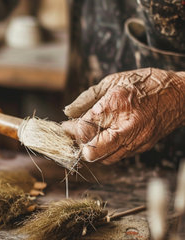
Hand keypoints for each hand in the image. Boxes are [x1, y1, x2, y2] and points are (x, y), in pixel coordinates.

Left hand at [62, 68, 184, 163]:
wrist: (180, 96)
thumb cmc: (146, 84)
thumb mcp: (112, 81)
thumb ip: (87, 98)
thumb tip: (68, 112)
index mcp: (117, 105)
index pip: (84, 129)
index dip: (71, 129)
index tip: (66, 125)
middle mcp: (126, 127)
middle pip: (92, 152)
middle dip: (79, 145)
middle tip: (75, 134)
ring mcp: (136, 140)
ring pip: (103, 159)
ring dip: (91, 150)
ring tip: (88, 136)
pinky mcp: (141, 148)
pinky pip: (116, 157)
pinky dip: (105, 151)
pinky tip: (102, 138)